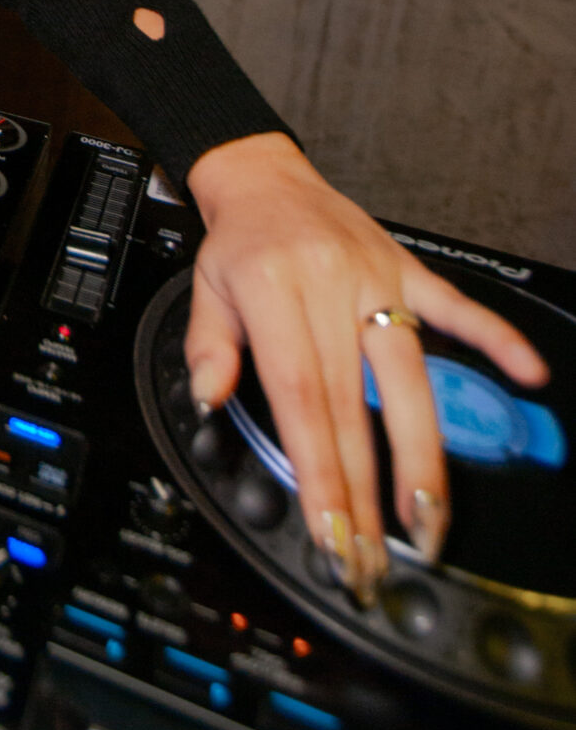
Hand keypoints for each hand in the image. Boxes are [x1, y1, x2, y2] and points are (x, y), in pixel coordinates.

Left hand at [184, 132, 548, 600]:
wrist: (265, 175)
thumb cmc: (239, 239)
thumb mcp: (202, 286)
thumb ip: (207, 346)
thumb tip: (211, 398)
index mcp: (273, 290)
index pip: (300, 398)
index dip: (320, 471)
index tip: (332, 530)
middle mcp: (330, 286)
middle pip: (355, 404)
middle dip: (367, 491)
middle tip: (376, 555)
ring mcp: (376, 278)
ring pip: (409, 374)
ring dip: (421, 453)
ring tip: (428, 518)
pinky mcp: (407, 268)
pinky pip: (455, 305)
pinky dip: (495, 338)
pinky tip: (528, 373)